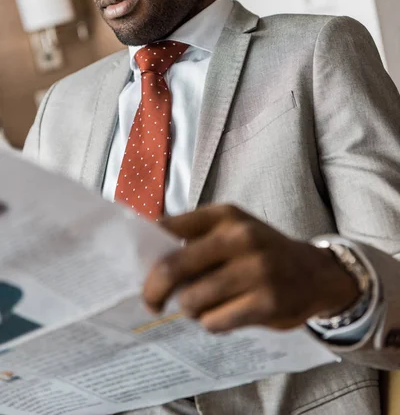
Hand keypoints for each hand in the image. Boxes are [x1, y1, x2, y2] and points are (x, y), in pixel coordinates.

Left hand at [143, 205, 359, 332]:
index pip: (168, 228)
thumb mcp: (232, 231)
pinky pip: (215, 322)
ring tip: (201, 305)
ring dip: (189, 309)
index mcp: (224, 215)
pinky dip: (211, 323)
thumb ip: (195, 239)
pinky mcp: (267, 301)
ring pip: (192, 300)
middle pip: (172, 267)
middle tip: (151, 303)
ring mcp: (255, 269)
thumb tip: (146, 262)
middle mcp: (239, 236)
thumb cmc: (261, 252)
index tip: (135, 269)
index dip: (144, 251)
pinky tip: (224, 315)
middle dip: (153, 291)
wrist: (315, 273)